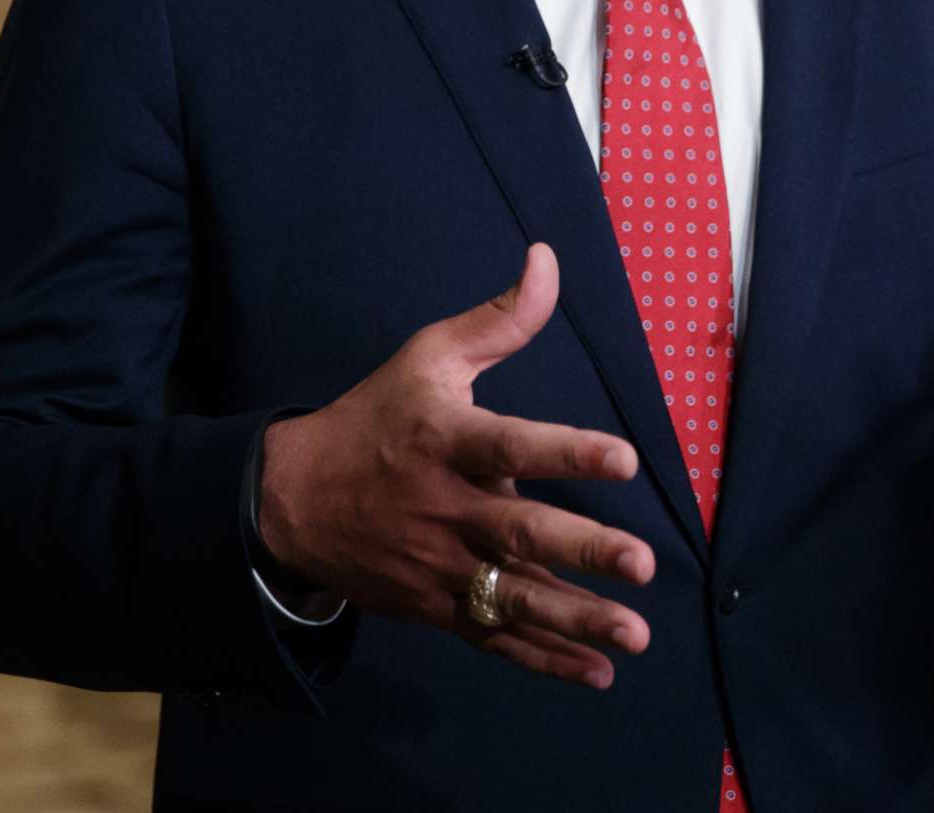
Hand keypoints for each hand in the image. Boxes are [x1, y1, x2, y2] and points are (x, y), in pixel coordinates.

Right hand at [257, 242, 655, 689]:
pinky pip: (495, 637)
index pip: (511, 445)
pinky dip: (544, 660)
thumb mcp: (428, 357)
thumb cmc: (376, 419)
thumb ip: (499, 319)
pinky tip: (597, 674)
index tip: (626, 460)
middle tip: (641, 565)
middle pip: (520, 532)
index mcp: (446, 440)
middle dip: (583, 551)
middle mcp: (447, 508)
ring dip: (576, 621)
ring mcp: (441, 565)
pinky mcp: (437, 607)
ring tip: (634, 636)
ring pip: (514, 597)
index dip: (567, 452)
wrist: (292, 501)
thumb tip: (547, 259)